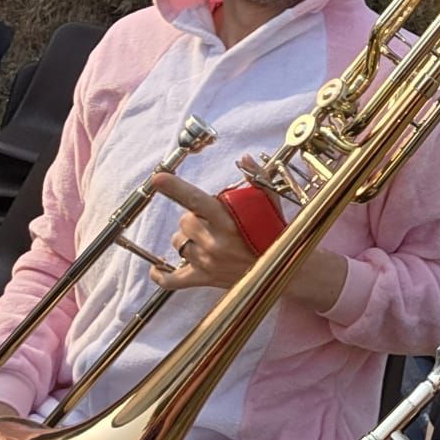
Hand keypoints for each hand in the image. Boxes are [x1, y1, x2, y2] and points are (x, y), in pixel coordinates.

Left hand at [149, 166, 345, 310]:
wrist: (282, 270)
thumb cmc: (274, 234)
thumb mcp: (270, 203)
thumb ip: (257, 178)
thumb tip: (245, 158)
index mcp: (228, 221)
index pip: (196, 200)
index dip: (176, 188)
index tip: (158, 178)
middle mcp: (214, 242)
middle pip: (184, 220)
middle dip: (194, 216)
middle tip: (211, 219)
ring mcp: (207, 262)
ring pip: (178, 242)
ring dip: (186, 237)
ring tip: (204, 237)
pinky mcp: (204, 279)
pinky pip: (172, 280)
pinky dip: (161, 275)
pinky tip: (157, 268)